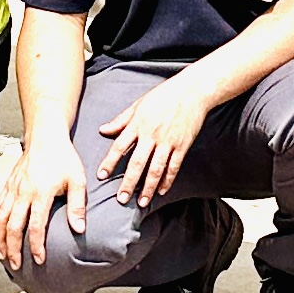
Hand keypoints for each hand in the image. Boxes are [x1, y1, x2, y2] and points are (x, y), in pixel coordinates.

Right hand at [0, 129, 89, 272]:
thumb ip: (78, 206)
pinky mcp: (8, 185)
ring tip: (3, 255)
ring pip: (0, 218)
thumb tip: (79, 229)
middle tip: (16, 265)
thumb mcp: (77, 180)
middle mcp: (23, 192)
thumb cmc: (63, 157)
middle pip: (12, 226)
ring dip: (0, 239)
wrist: (46, 136)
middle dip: (13, 249)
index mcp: (40, 192)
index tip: (40, 259)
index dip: (36, 246)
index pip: (35, 226)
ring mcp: (13, 188)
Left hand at [97, 77, 210, 206]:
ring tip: (142, 201)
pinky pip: (173, 166)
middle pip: (137, 163)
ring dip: (148, 187)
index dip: (110, 162)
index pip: (119, 146)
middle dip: (128, 182)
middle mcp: (151, 134)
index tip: (102, 176)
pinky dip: (167, 180)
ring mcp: (168, 141)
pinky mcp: (182, 145)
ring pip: (156, 169)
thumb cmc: (164, 95)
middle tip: (121, 199)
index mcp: (138, 123)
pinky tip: (162, 190)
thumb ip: (121, 120)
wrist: (192, 91)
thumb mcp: (138, 104)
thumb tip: (103, 130)